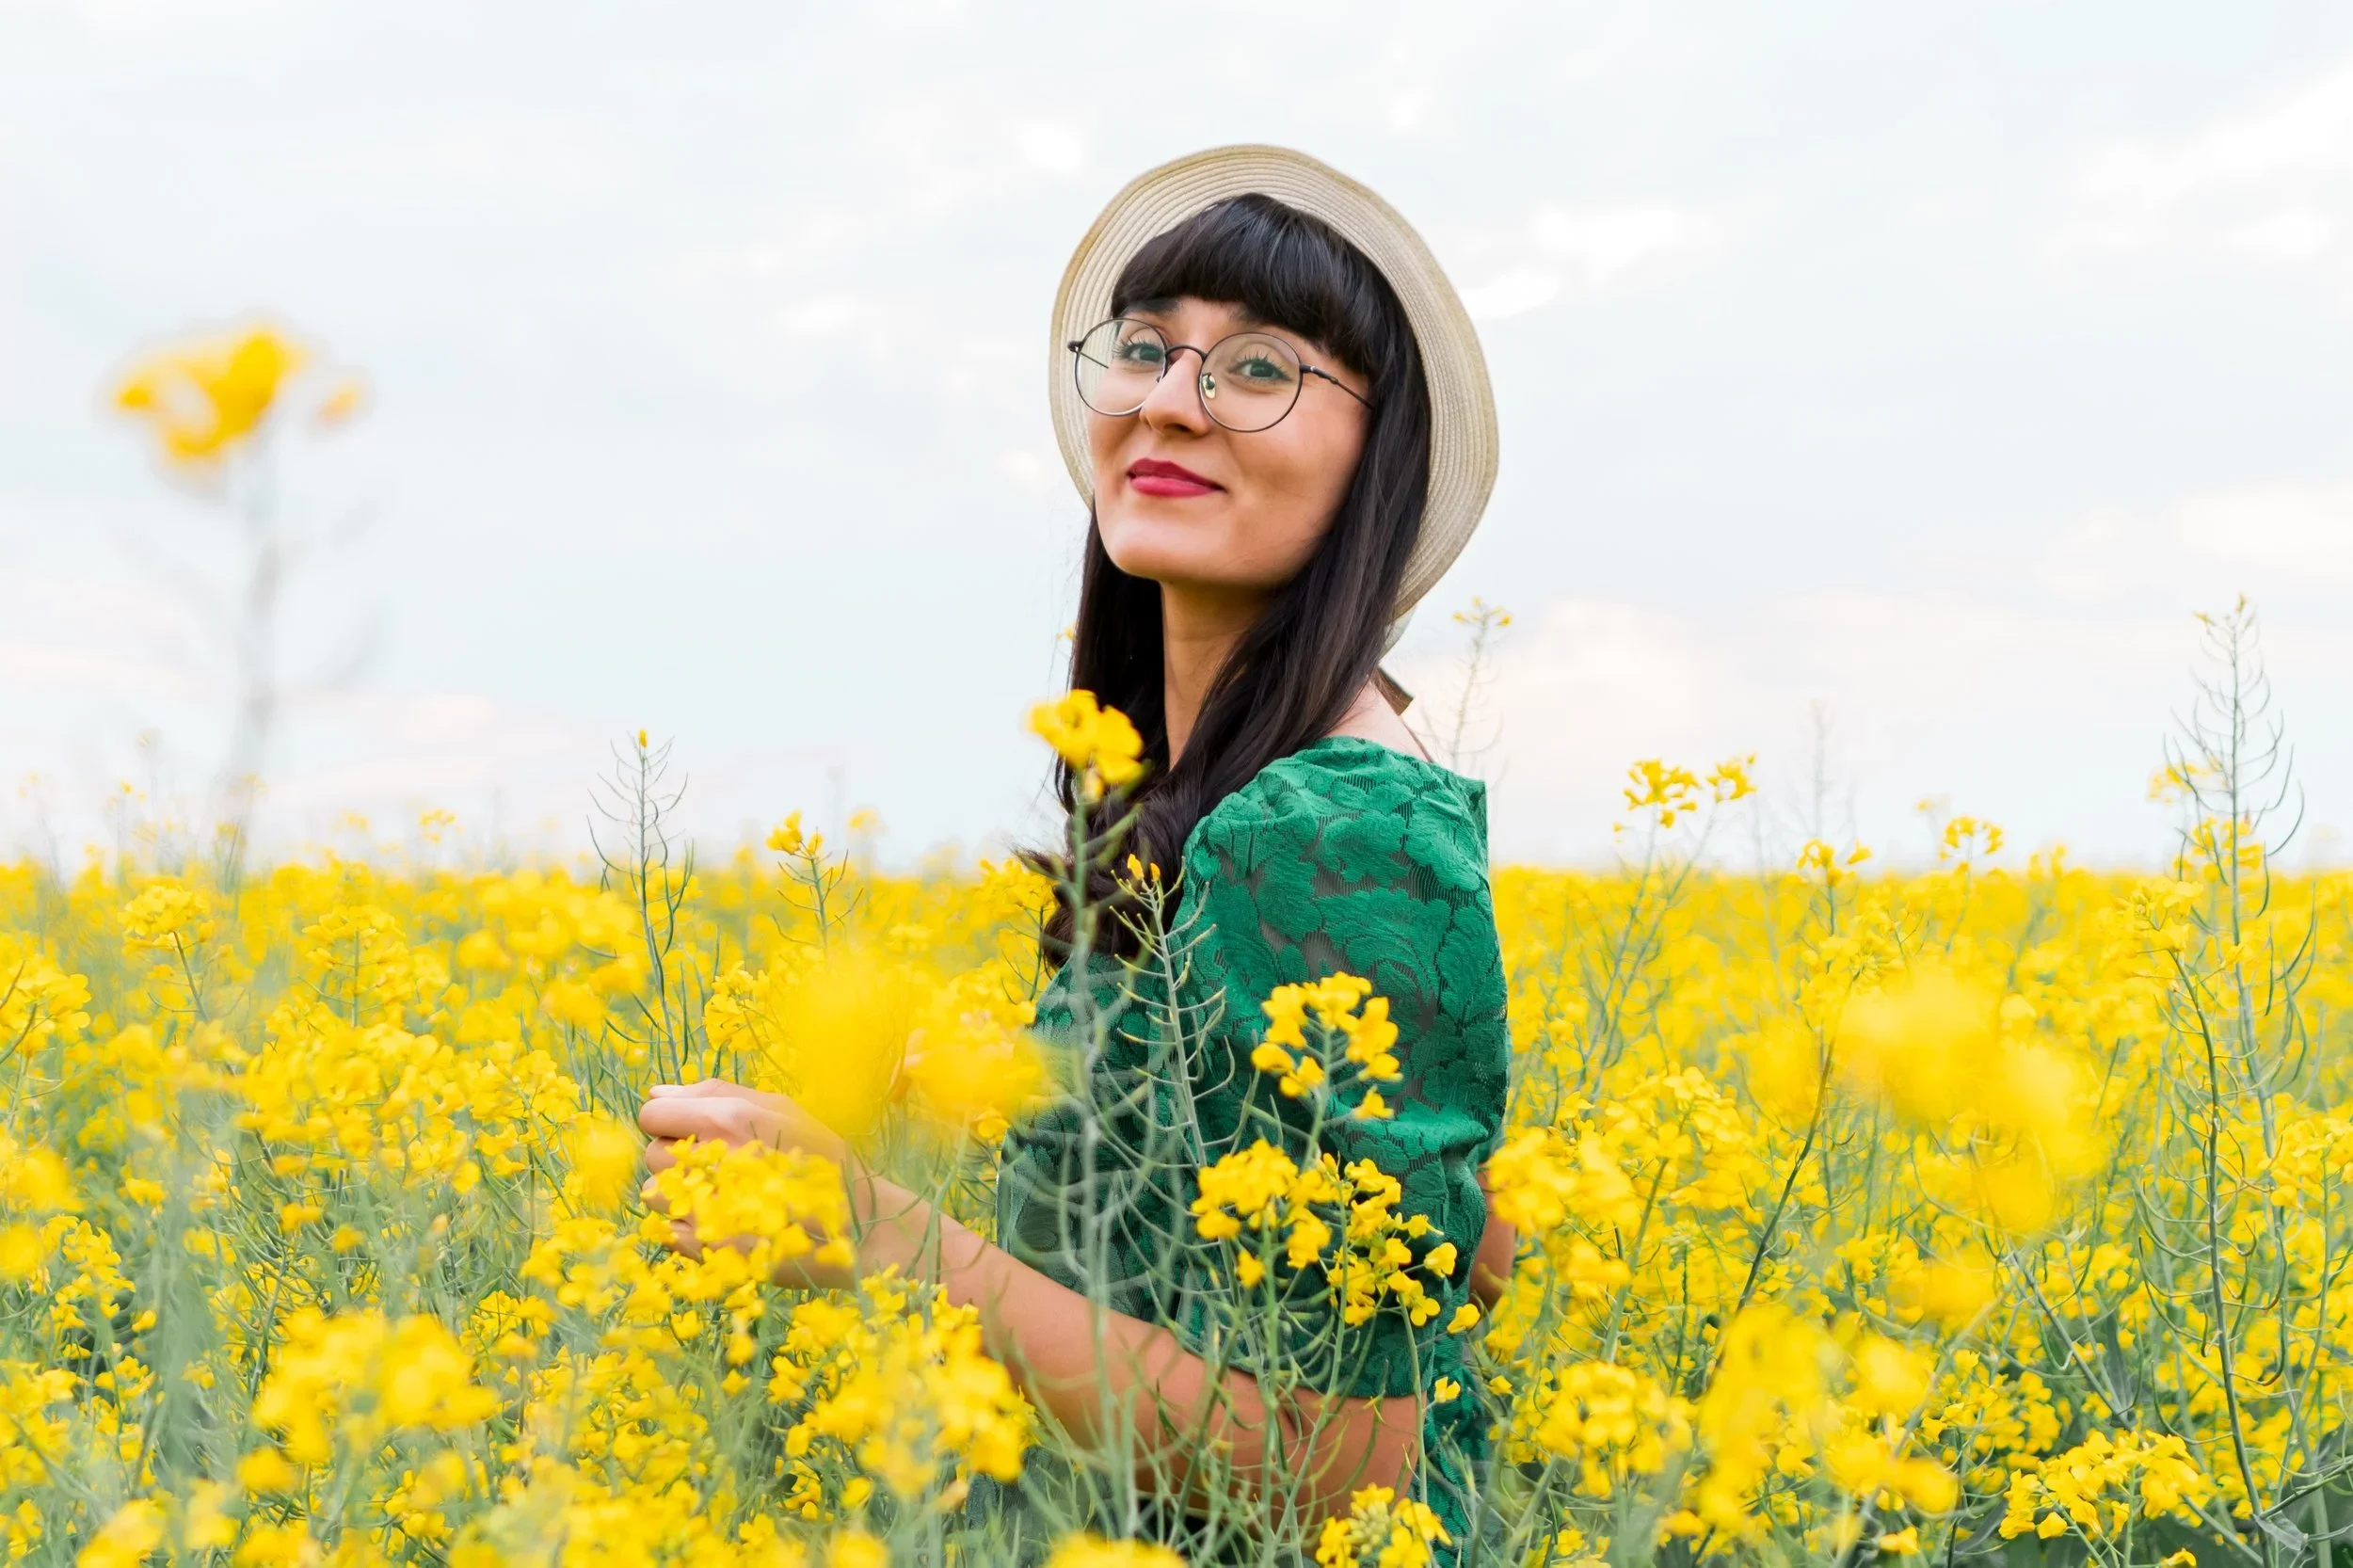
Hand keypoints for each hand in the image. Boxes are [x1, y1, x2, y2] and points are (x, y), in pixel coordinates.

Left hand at [637, 1078, 858, 1288]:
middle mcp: (710, 1160)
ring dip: (680, 1193)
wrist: (858, 1226)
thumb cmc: (822, 1160)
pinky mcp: (707, 1249)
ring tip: (723, 1195)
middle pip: (652, 1152)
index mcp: (727, 1119)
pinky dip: (688, 1225)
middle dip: (678, 1157)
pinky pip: (667, 1230)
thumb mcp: (782, 1109)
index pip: (652, 1112)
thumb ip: (715, 1092)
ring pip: (654, 1192)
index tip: (695, 1131)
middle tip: (720, 1166)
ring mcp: (706, 1208)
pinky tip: (725, 1221)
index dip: (671, 1120)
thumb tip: (656, 1091)